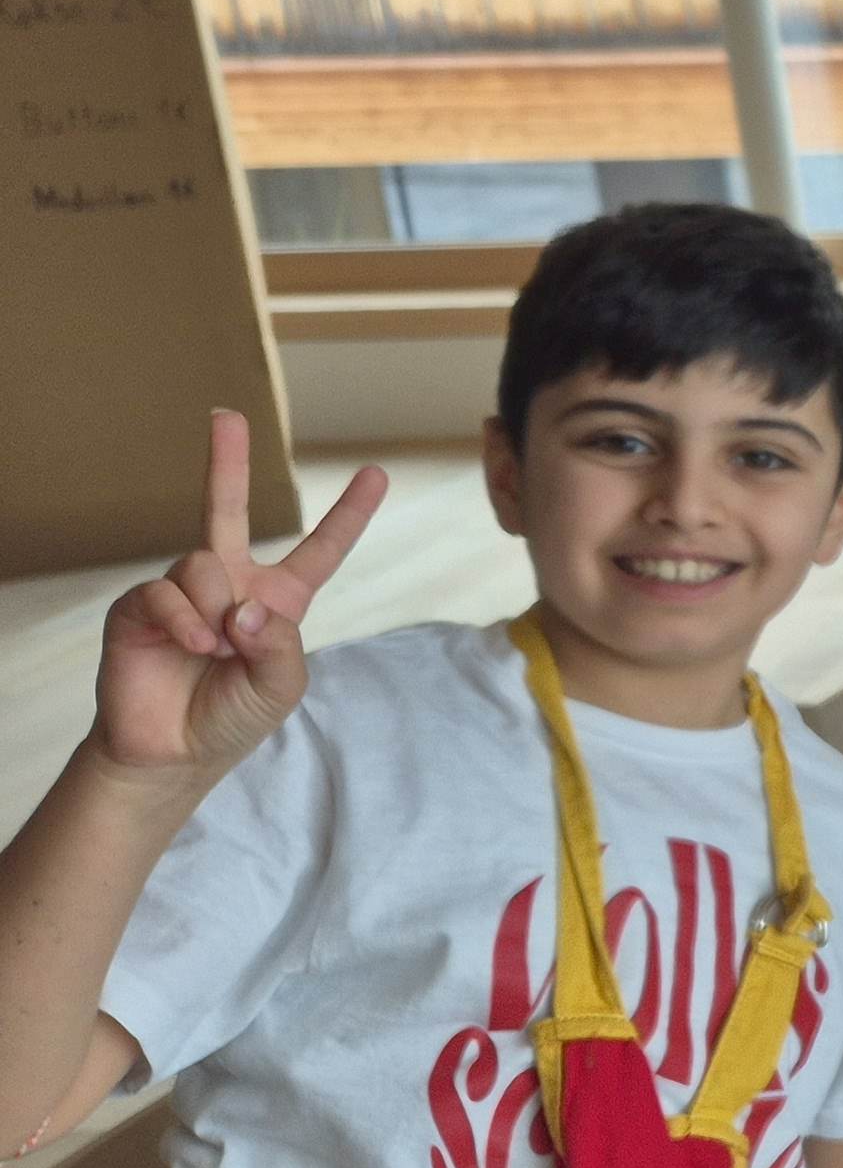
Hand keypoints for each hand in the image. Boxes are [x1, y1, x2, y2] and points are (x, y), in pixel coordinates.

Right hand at [93, 412, 390, 781]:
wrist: (172, 752)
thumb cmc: (232, 717)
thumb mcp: (281, 685)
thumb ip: (278, 643)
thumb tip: (243, 604)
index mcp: (278, 600)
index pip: (321, 550)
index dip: (349, 514)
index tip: (376, 473)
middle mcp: (231, 584)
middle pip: (231, 509)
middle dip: (228, 460)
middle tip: (227, 414)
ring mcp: (184, 590)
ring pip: (205, 563)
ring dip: (215, 610)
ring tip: (213, 650)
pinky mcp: (141, 605)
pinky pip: (167, 591)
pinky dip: (187, 622)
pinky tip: (192, 647)